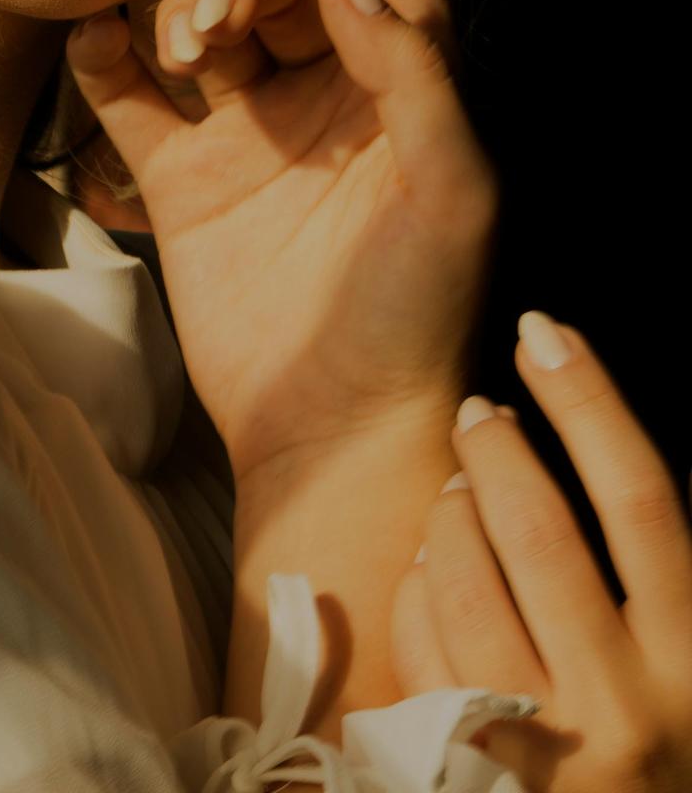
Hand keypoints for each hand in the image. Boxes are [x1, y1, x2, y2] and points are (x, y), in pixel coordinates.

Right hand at [64, 0, 499, 477]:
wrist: (330, 431)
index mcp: (398, 70)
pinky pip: (122, 86)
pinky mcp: (177, 171)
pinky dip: (103, 56)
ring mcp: (242, 122)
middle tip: (213, 34)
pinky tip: (99, 47)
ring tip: (176, 58)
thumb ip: (412, 72)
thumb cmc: (415, 314)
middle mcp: (319, 79)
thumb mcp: (449, 190)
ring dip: (176, 11)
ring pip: (192, 12)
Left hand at [391, 313, 691, 791]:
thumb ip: (666, 570)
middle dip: (495, 447)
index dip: (588, 398)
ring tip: (459, 490)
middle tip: (478, 413)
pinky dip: (415, 590)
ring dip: (449, 513)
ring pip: (463, 581)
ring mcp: (542, 745)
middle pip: (538, 528)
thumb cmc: (663, 747)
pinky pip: (419, 646)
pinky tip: (430, 572)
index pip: (639, 496)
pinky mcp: (468, 771)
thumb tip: (603, 436)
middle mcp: (625, 703)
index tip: (544, 330)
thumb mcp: (690, 662)